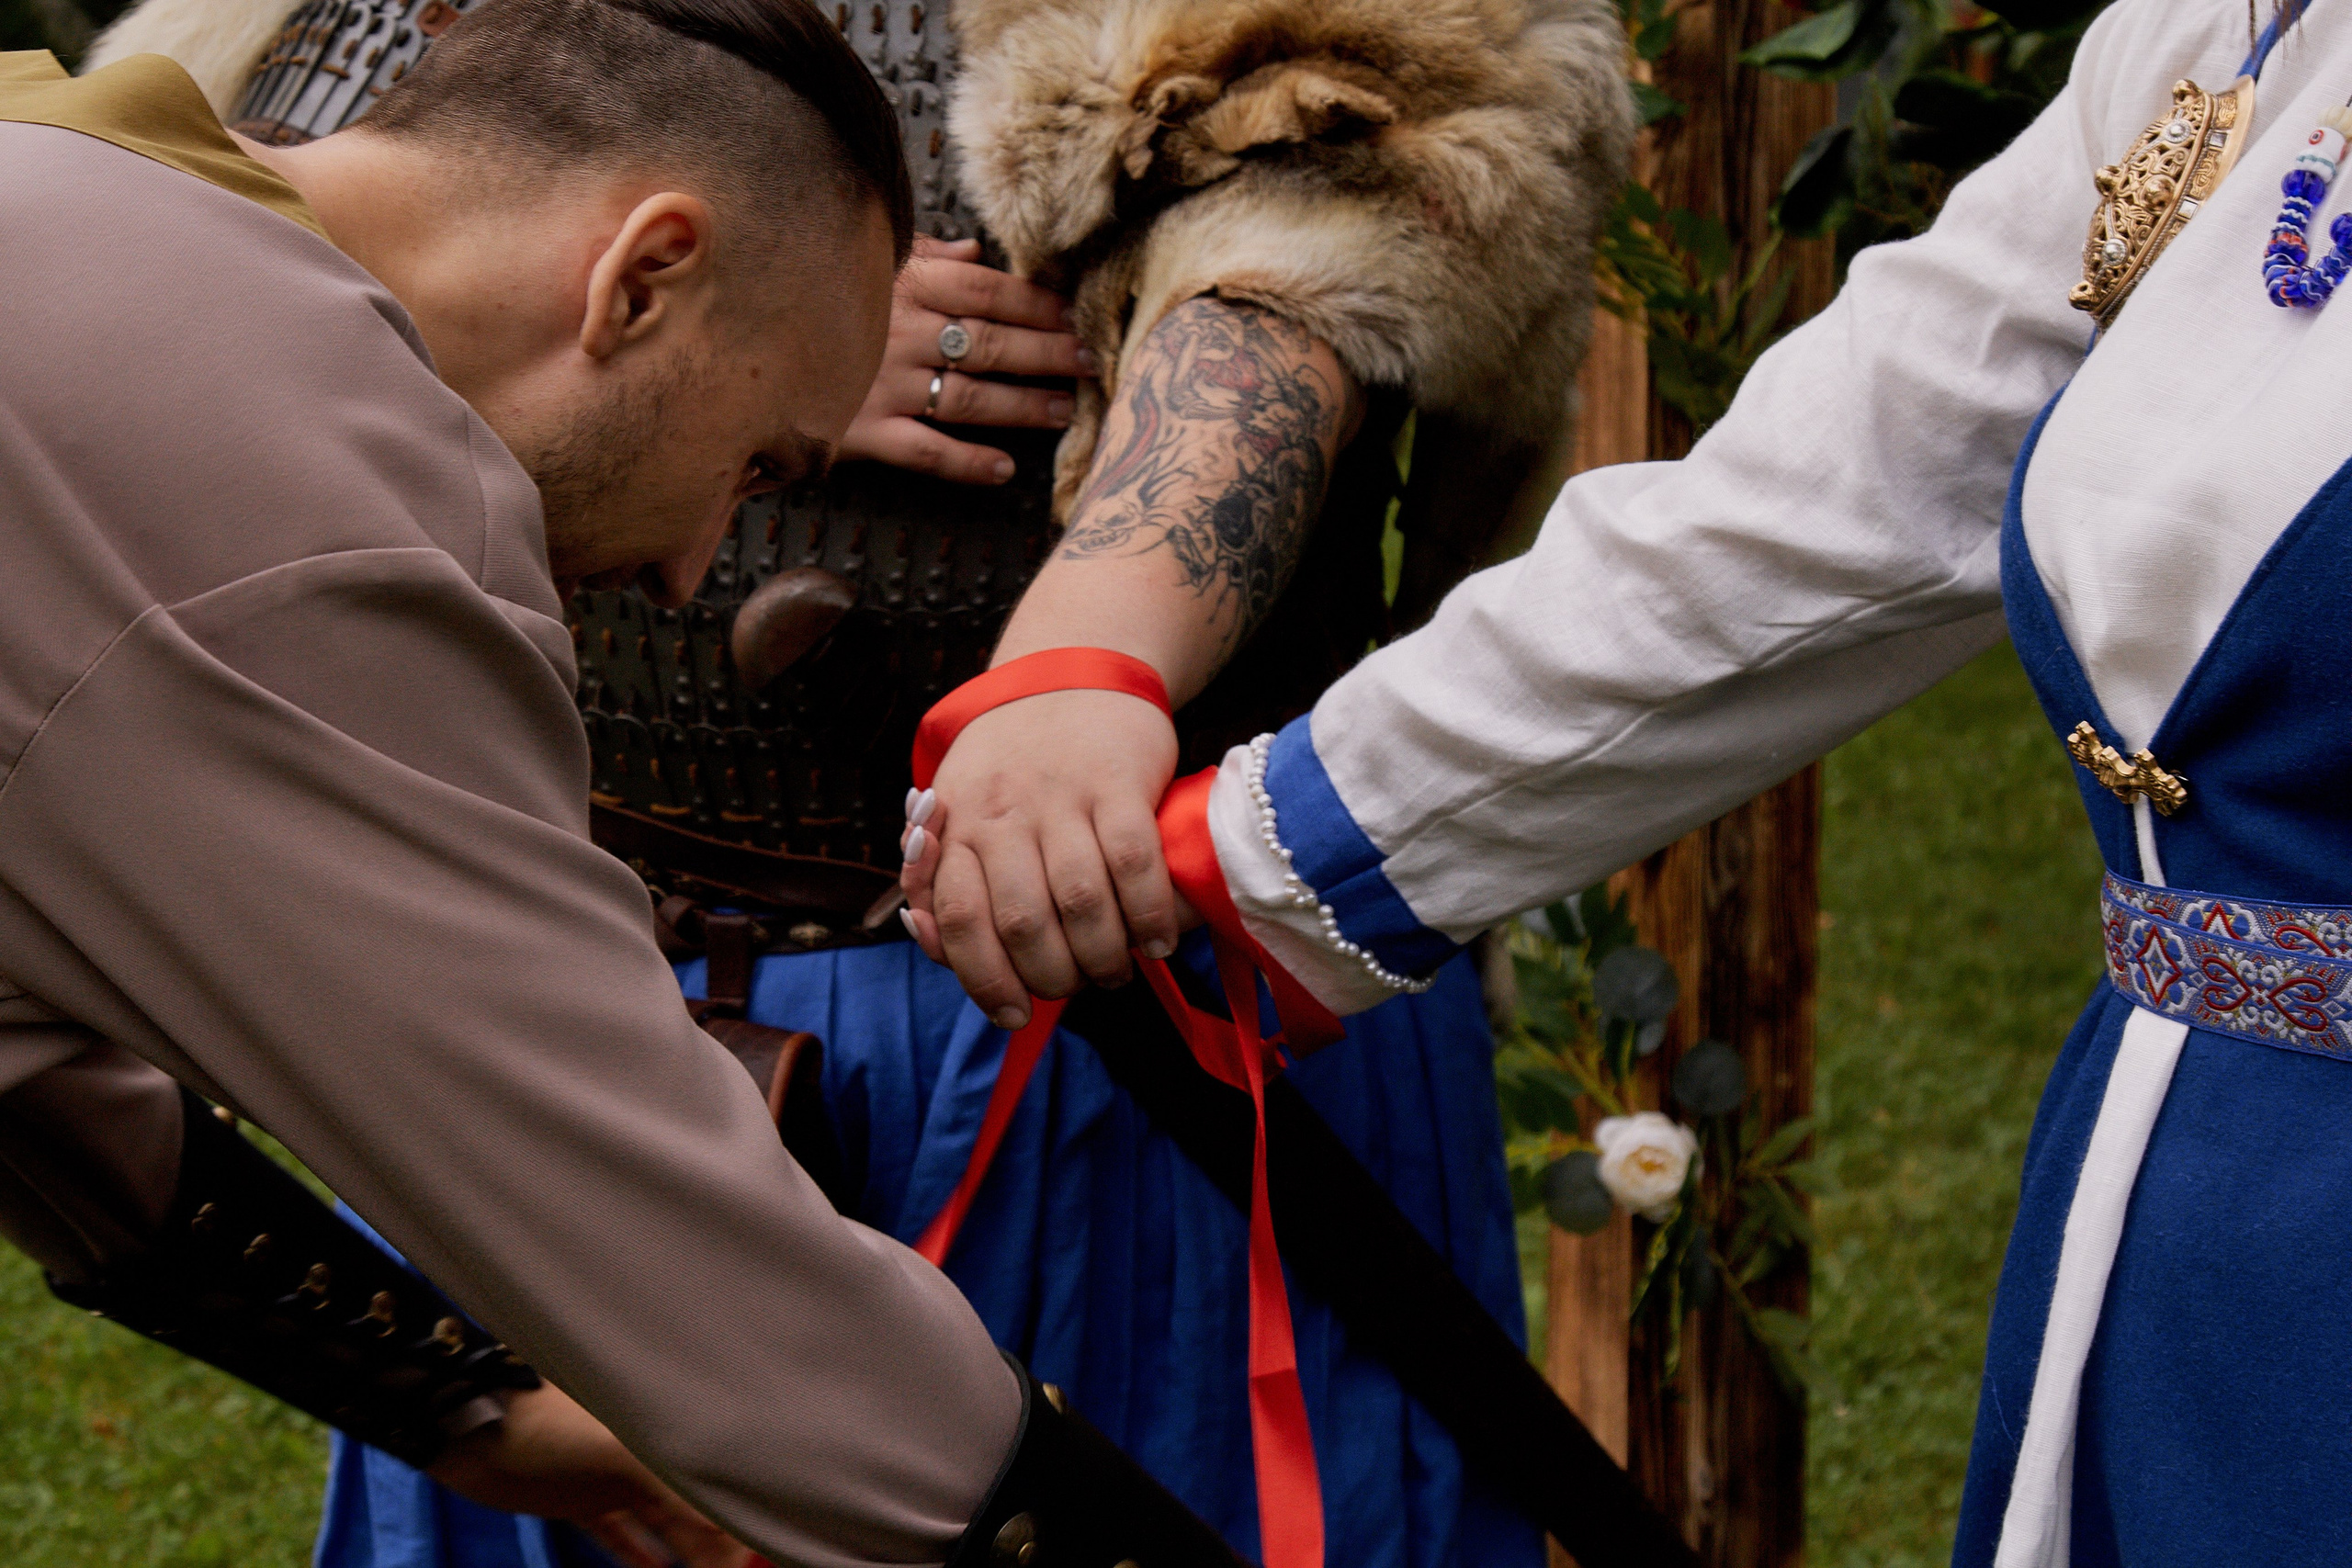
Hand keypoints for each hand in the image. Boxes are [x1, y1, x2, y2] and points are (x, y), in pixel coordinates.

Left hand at [427, 1383, 755, 1567]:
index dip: (736, 1518)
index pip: (710, 1484)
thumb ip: (671, 1488)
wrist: (474, 1431)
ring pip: (660, 1525)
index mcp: (658, 1438)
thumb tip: (721, 1534)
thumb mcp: (616, 1453)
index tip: (757, 1554)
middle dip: (716, 1542)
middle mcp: (644, 1458)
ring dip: (683, 1553)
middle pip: (690, 1508)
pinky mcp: (581, 1504)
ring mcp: (612, 1482)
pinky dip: (638, 1555)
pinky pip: (619, 1536)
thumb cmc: (548, 1430)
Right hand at [838, 236, 1094, 485]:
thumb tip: (975, 251)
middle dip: (1047, 354)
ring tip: (1065, 412)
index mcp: (902, 285)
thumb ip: (923, 258)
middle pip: (990, 344)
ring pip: (969, 397)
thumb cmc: (815, 304)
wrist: (741, 356)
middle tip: (1089, 363)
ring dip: (1024, 407)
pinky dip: (967, 462)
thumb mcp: (865, 265)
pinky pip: (925, 451)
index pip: (985, 289)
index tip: (1075, 314)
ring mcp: (880, 384)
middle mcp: (897, 333)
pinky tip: (1004, 469)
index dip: (1037, 303)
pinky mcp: (862, 432)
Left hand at [898, 689, 1185, 1025]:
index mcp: (955, 822)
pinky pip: (1135, 861)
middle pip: (1024, 921)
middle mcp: (1004, 808)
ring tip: (1115, 971)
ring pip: (1081, 900)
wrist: (1072, 672)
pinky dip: (1147, 915)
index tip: (1014, 1015)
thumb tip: (930, 942)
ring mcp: (1063, 793)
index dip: (985, 980)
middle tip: (1075, 987)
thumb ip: (937, 879)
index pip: (959, 918)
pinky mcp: (1120, 780)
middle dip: (1054, 977)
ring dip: (1103, 957)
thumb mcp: (956, 808)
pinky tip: (1156, 942)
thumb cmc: (1010, 764)